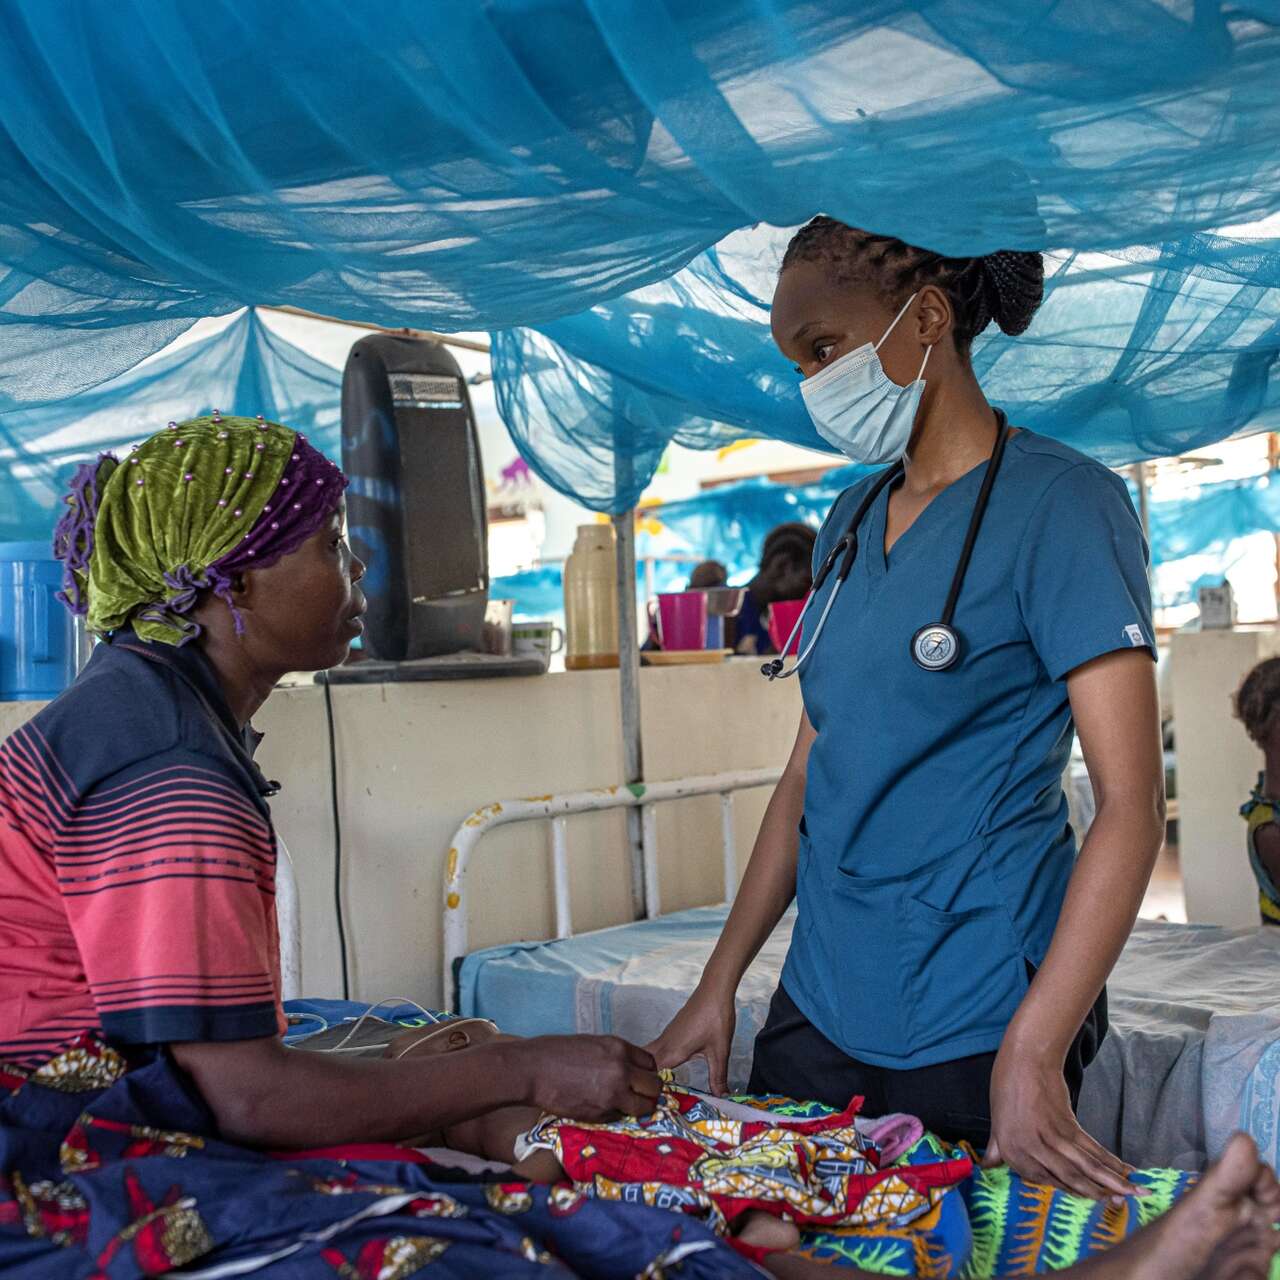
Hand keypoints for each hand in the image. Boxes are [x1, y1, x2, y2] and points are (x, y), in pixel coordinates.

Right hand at [520, 1035, 660, 1120]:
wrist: (533, 1071)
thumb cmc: (556, 1053)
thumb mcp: (592, 1044)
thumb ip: (614, 1056)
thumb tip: (629, 1069)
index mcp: (618, 1047)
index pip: (651, 1063)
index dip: (647, 1072)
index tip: (640, 1078)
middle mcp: (621, 1070)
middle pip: (654, 1086)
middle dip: (649, 1092)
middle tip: (639, 1095)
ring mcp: (612, 1093)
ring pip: (644, 1106)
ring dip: (638, 1108)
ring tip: (625, 1106)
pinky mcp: (601, 1114)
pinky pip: (619, 1117)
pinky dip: (615, 1115)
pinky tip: (601, 1108)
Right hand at [647, 986, 735, 1094]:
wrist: (714, 990)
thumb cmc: (716, 1018)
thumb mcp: (719, 1051)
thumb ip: (718, 1077)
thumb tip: (722, 1098)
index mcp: (673, 1051)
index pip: (652, 1075)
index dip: (649, 1090)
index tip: (649, 1105)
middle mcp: (664, 1043)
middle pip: (644, 1065)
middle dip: (643, 1082)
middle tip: (646, 1101)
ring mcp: (666, 1036)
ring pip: (648, 1056)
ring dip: (647, 1071)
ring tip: (651, 1091)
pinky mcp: (671, 1031)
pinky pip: (656, 1049)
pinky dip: (654, 1061)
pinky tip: (663, 1072)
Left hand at [984, 1044, 1141, 1198]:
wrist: (1025, 1059)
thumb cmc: (1007, 1086)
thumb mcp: (996, 1119)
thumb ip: (995, 1147)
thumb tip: (986, 1167)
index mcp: (1012, 1152)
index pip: (1044, 1182)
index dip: (1068, 1192)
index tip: (1086, 1201)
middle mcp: (1031, 1151)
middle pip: (1069, 1178)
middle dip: (1097, 1194)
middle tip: (1120, 1205)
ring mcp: (1051, 1139)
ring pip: (1084, 1167)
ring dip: (1112, 1183)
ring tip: (1132, 1194)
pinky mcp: (1068, 1125)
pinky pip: (1091, 1148)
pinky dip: (1109, 1160)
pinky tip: (1124, 1170)